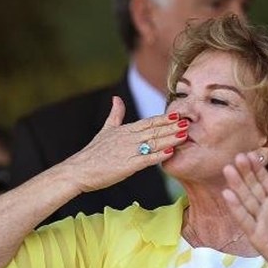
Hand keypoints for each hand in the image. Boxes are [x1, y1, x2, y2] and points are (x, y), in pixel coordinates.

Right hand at [63, 96, 186, 192]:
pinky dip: (159, 155)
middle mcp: (128, 138)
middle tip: (189, 122)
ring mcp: (128, 151)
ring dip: (170, 138)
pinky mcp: (126, 165)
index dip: (165, 119)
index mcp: (125, 130)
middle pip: (154, 130)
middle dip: (172, 127)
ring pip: (153, 143)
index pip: (149, 122)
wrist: (79, 170)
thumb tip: (116, 98)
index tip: (180, 115)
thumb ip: (115, 114)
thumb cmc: (93, 153)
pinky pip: (146, 159)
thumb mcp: (105, 129)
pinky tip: (171, 152)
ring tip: (185, 135)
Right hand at [223, 153, 267, 267]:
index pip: (264, 180)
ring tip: (228, 170)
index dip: (257, 168)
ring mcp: (259, 221)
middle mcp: (265, 208)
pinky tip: (227, 194)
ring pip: (246, 200)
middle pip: (252, 187)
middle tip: (237, 156)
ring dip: (237, 185)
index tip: (249, 153)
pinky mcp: (256, 235)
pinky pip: (245, 219)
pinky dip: (236, 207)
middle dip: (245, 172)